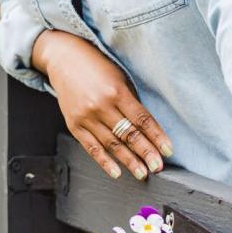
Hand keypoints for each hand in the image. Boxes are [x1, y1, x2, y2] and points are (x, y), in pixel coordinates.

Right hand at [31, 30, 172, 181]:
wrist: (63, 59)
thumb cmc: (96, 66)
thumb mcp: (118, 77)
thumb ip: (130, 101)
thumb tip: (147, 128)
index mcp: (117, 91)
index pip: (142, 119)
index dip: (156, 136)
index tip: (167, 150)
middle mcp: (101, 105)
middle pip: (129, 134)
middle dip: (146, 152)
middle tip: (158, 167)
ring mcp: (86, 116)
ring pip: (112, 144)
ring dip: (129, 161)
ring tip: (142, 173)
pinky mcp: (74, 124)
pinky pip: (91, 147)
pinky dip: (104, 162)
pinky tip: (116, 172)